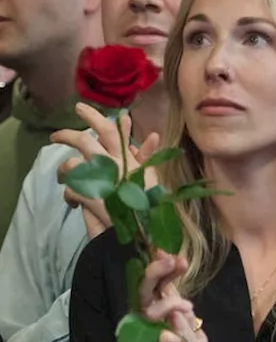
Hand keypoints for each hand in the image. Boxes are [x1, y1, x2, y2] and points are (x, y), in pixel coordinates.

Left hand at [53, 104, 160, 236]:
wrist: (145, 232)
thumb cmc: (151, 204)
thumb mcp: (152, 177)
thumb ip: (147, 156)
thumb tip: (154, 135)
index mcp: (128, 159)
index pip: (110, 130)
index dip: (94, 117)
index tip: (80, 108)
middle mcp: (113, 165)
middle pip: (84, 141)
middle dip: (67, 135)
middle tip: (55, 136)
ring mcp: (100, 180)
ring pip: (72, 165)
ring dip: (65, 171)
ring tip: (63, 177)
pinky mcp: (89, 196)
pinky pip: (71, 189)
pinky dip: (70, 196)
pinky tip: (72, 202)